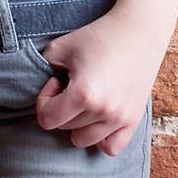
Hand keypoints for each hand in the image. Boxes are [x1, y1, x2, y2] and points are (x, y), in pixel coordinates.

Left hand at [32, 7, 168, 155]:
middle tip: (71, 82)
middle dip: (61, 107)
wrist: (139, 30)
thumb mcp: (61, 46)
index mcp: (83, 94)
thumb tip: (39, 89)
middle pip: (65, 128)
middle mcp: (103, 112)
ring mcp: (120, 119)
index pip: (47, 119)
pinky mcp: (134, 120)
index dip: (44, 100)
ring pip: (84, 140)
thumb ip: (42, 68)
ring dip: (78, 122)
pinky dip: (101, 137)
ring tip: (85, 98)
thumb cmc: (99, 35)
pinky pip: (111, 148)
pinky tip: (99, 116)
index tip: (56, 81)